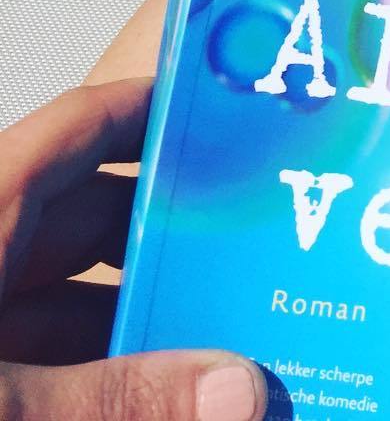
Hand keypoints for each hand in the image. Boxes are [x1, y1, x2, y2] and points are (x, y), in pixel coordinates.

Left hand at [0, 78, 266, 419]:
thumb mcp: (2, 405)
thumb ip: (119, 395)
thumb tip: (239, 388)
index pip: (82, 128)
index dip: (155, 109)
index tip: (226, 114)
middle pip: (96, 215)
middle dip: (176, 237)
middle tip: (253, 249)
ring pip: (78, 292)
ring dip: (147, 317)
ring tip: (225, 341)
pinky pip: (51, 351)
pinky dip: (106, 369)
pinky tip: (166, 397)